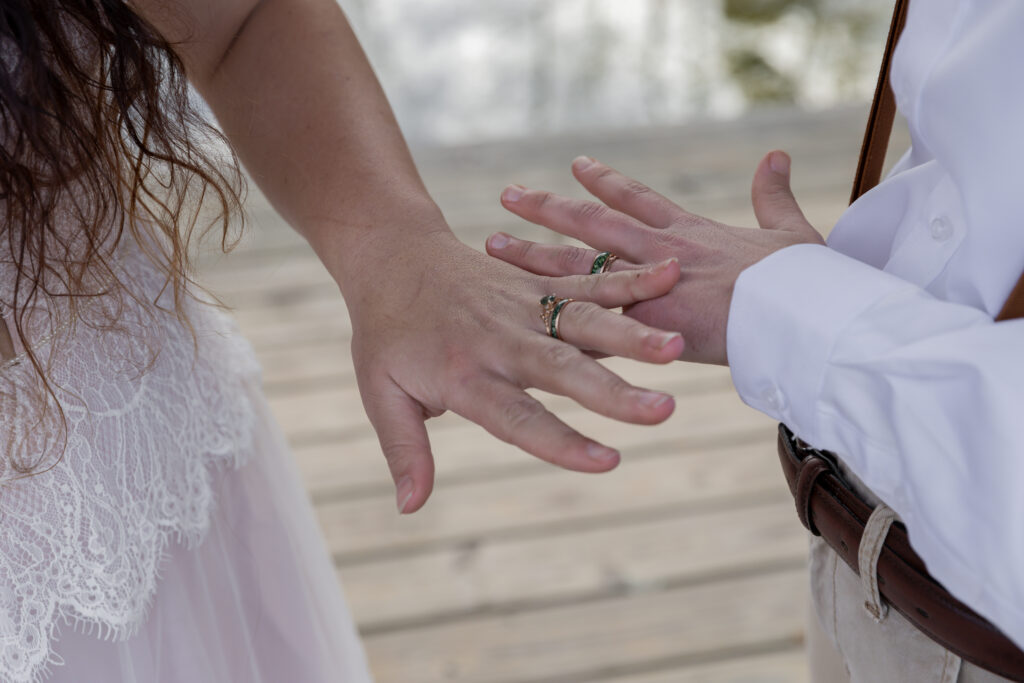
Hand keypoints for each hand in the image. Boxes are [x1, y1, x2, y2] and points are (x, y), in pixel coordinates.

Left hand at [343, 229, 684, 513]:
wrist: (393, 253)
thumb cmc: (386, 332)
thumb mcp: (379, 393)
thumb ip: (404, 450)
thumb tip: (411, 508)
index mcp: (464, 375)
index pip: (516, 417)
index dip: (561, 442)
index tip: (608, 462)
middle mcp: (500, 340)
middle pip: (561, 370)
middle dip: (613, 392)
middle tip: (662, 411)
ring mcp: (523, 307)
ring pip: (582, 322)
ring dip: (630, 334)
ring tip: (677, 347)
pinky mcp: (537, 283)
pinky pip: (585, 281)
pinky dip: (627, 280)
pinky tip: (670, 273)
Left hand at [486, 151, 824, 364]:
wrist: (805, 315)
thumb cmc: (806, 279)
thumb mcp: (791, 230)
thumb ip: (774, 195)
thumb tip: (775, 156)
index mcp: (689, 232)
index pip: (635, 199)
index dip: (604, 181)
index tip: (575, 165)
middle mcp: (658, 253)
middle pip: (590, 224)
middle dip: (547, 209)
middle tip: (508, 195)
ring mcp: (647, 288)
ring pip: (576, 267)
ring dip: (533, 256)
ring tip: (493, 244)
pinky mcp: (644, 327)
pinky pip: (591, 326)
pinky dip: (557, 325)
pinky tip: (521, 319)